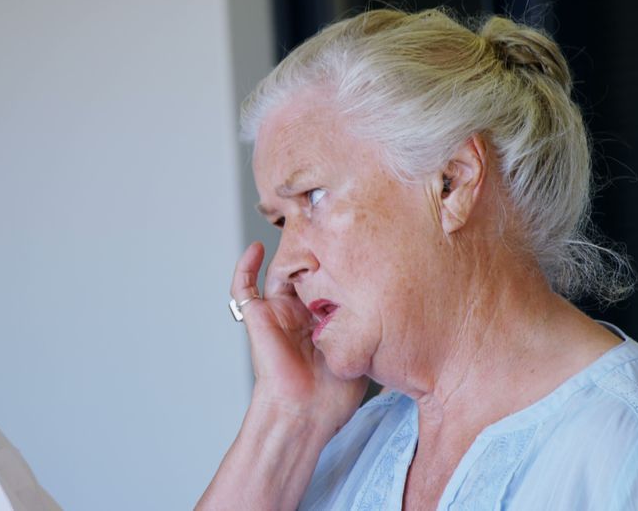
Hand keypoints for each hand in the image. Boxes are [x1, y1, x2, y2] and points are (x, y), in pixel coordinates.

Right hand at [232, 241, 367, 435]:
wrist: (306, 413)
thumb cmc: (332, 394)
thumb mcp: (361, 348)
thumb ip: (366, 322)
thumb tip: (394, 299)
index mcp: (321, 319)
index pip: (327, 278)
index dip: (337, 259)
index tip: (351, 237)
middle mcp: (298, 312)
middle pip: (303, 270)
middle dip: (315, 248)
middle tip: (327, 224)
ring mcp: (276, 313)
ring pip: (278, 271)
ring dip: (287, 250)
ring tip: (298, 227)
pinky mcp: (257, 317)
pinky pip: (243, 287)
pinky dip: (245, 266)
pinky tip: (256, 248)